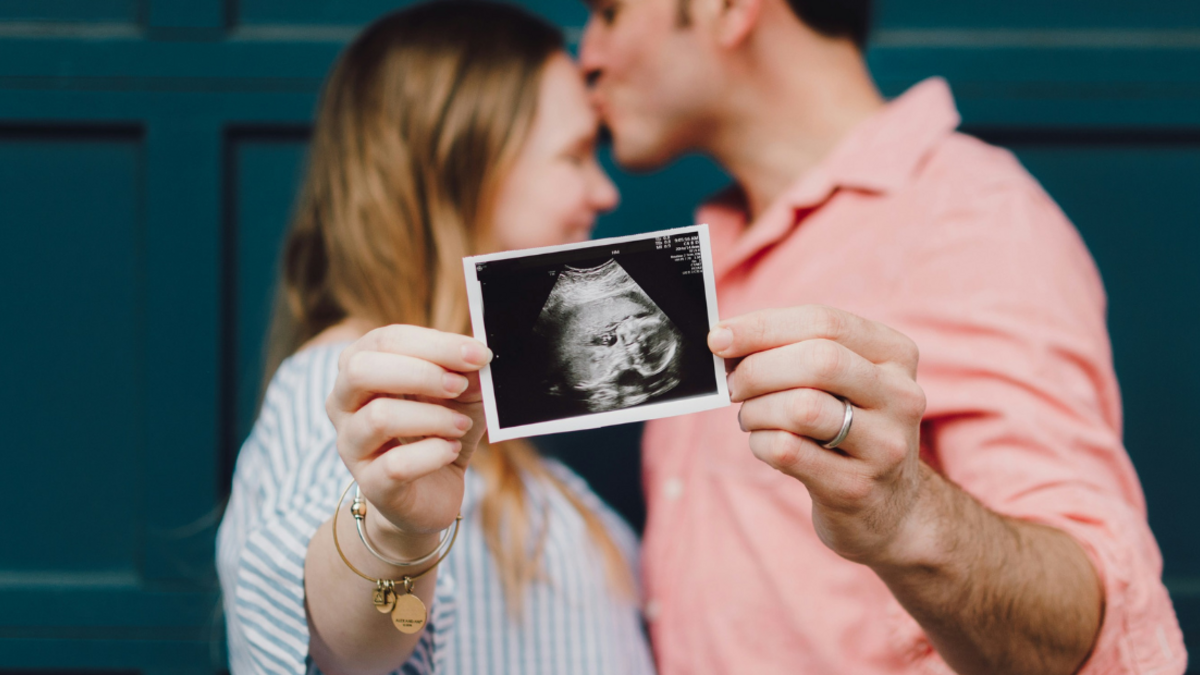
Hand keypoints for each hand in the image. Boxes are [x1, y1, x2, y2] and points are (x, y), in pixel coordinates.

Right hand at [326, 325, 491, 553]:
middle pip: (361, 370)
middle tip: (459, 386)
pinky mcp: (370, 483)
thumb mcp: (460, 393)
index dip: (435, 344)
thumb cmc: (440, 429)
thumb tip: (477, 353)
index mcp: (361, 367)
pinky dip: (433, 454)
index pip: (386, 340)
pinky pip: (396, 465)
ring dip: (433, 417)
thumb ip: (466, 370)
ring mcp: (351, 445)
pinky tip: (450, 450)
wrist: (432, 492)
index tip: (478, 354)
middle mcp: (343, 403)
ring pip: (379, 417)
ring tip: (460, 426)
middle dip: (421, 373)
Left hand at [710, 306, 927, 566]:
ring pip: (802, 407)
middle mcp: (900, 396)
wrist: (890, 508)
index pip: (824, 322)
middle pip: (818, 361)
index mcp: (896, 355)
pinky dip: (760, 442)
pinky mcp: (856, 487)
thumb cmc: (848, 428)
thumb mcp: (843, 382)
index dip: (762, 327)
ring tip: (751, 417)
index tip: (720, 337)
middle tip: (733, 385)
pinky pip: (789, 451)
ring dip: (757, 409)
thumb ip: (795, 351)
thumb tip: (726, 338)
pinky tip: (763, 443)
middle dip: (758, 369)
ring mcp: (884, 446)